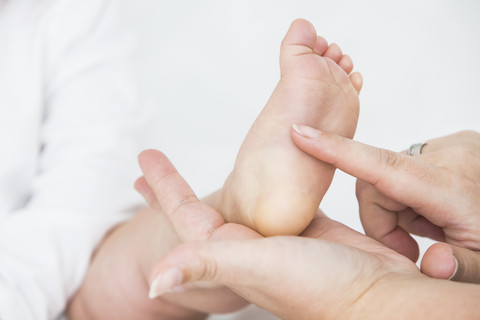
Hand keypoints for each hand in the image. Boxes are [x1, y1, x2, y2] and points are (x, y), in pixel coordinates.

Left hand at [138, 149, 421, 319]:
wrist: (382, 297)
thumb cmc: (323, 290)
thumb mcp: (257, 269)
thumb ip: (206, 266)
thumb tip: (151, 281)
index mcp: (231, 251)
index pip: (185, 214)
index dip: (163, 187)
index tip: (143, 160)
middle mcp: (251, 244)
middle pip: (202, 208)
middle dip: (176, 188)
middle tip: (155, 164)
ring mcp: (279, 234)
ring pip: (239, 200)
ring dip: (219, 183)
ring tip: (203, 165)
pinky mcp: (310, 224)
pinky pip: (279, 197)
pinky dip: (265, 182)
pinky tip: (263, 173)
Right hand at [291, 126, 479, 282]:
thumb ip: (459, 267)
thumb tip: (432, 265)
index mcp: (451, 188)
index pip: (382, 167)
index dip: (336, 150)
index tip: (301, 134)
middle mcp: (448, 157)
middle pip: (377, 183)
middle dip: (381, 219)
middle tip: (407, 248)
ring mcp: (450, 148)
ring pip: (388, 176)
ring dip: (397, 208)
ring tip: (427, 228)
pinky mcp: (450, 145)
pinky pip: (405, 169)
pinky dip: (409, 195)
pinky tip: (434, 211)